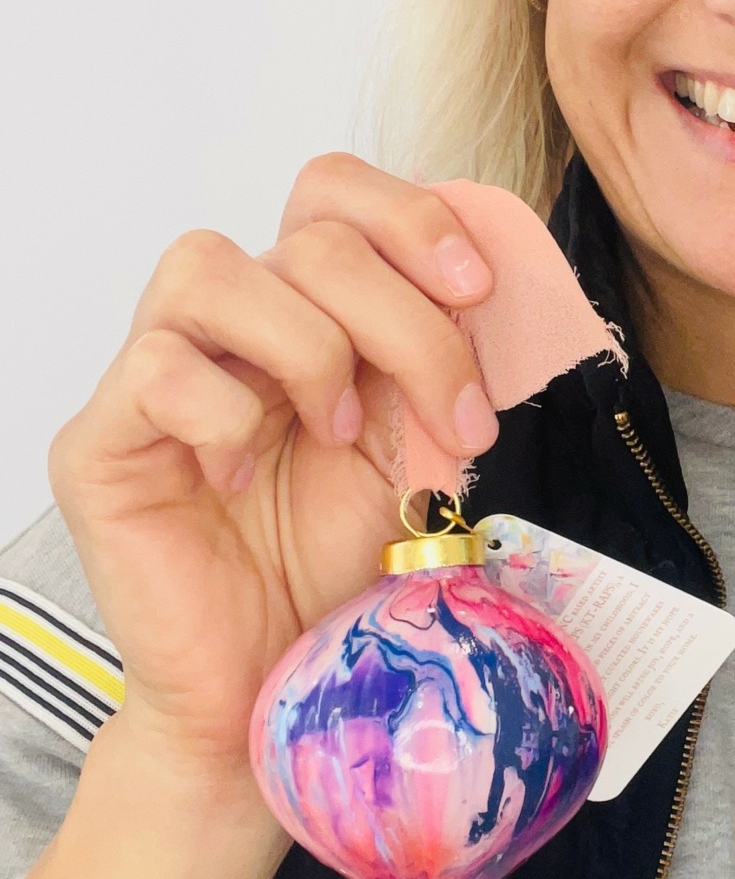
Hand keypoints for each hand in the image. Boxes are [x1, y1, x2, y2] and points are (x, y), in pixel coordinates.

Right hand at [49, 155, 500, 784]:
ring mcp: (151, 373)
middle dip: (408, 323)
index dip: (409, 216)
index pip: (331, 192)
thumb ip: (434, 358)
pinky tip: (246, 475)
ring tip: (339, 434)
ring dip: (311, 350)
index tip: (477, 288)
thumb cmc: (333, 563)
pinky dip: (225, 414)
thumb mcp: (414, 442)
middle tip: (456, 420)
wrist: (275, 686)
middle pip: (308, 238)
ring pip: (211, 268)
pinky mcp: (100, 440)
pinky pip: (155, 368)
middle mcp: (224, 325)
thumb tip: (491, 284)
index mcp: (301, 309)